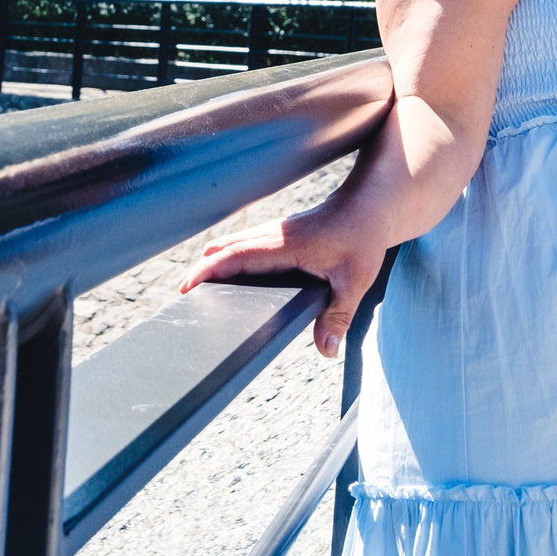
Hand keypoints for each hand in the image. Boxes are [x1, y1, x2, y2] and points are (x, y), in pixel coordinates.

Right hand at [183, 211, 385, 357]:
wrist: (371, 206)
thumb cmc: (363, 239)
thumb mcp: (356, 281)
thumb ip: (339, 316)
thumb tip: (326, 349)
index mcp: (284, 245)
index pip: (235, 255)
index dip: (207, 270)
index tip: (187, 286)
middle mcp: (273, 235)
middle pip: (224, 248)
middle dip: (202, 269)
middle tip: (185, 296)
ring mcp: (275, 232)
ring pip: (233, 243)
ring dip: (214, 261)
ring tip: (200, 288)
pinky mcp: (280, 234)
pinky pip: (245, 243)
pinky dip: (228, 256)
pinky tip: (230, 274)